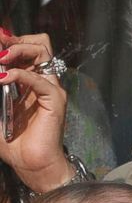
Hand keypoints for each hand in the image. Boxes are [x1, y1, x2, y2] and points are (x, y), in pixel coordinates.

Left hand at [0, 31, 71, 192]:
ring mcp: (50, 88)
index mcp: (28, 80)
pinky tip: (3, 78)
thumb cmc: (12, 142)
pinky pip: (40, 79)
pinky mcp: (55, 100)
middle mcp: (41, 80)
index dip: (9, 39)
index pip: (25, 47)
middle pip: (39, 43)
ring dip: (19, 50)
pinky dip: (20, 74)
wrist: (29, 163)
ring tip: (1, 59)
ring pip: (43, 52)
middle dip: (15, 40)